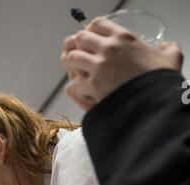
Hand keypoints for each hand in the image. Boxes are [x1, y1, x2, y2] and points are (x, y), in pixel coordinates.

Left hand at [61, 16, 183, 108]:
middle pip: (81, 38)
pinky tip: (85, 93)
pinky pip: (72, 84)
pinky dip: (76, 90)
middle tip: (86, 60)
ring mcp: (99, 67)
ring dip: (75, 68)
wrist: (156, 103)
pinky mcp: (93, 86)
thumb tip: (168, 47)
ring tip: (84, 77)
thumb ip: (168, 50)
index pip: (97, 24)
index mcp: (125, 38)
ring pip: (72, 58)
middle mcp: (109, 48)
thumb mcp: (170, 60)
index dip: (92, 32)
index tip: (93, 42)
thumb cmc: (161, 83)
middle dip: (81, 48)